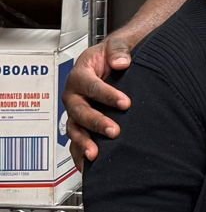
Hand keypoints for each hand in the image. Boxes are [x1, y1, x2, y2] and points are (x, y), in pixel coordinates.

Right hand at [62, 35, 133, 168]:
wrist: (113, 60)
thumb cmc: (113, 54)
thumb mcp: (117, 45)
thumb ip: (119, 51)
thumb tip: (121, 61)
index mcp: (80, 74)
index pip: (90, 85)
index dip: (106, 95)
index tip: (125, 103)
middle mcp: (74, 95)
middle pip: (79, 111)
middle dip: (96, 122)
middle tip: (114, 131)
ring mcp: (76, 111)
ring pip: (74, 129)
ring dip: (84, 142)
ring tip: (96, 155)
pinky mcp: (81, 124)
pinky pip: (76, 141)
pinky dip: (80, 154)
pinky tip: (88, 166)